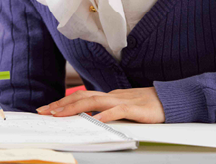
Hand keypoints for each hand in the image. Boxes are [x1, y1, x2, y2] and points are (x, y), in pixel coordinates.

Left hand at [37, 87, 164, 123]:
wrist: (169, 100)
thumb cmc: (145, 107)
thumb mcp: (122, 109)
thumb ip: (106, 111)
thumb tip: (88, 118)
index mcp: (107, 96)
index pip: (80, 97)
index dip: (63, 102)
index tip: (47, 109)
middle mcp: (111, 96)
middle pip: (82, 97)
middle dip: (61, 104)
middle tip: (45, 112)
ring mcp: (122, 100)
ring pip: (94, 101)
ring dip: (75, 107)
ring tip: (60, 114)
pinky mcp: (136, 108)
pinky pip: (118, 111)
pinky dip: (106, 115)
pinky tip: (95, 120)